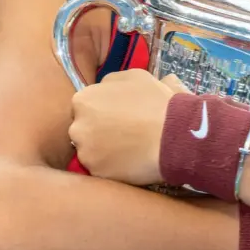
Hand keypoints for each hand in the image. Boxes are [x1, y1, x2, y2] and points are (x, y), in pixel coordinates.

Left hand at [69, 71, 188, 184]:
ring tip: (129, 147)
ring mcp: (85, 152)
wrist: (172, 136)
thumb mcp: (135, 76)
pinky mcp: (96, 173)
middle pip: (83, 128)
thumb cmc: (156, 102)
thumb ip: (112, 81)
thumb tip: (106, 87)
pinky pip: (101, 168)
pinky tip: (130, 160)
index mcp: (84, 100)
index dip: (102, 110)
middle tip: (124, 131)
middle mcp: (77, 126)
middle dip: (99, 130)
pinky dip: (113, 165)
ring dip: (104, 149)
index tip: (118, 115)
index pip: (84, 106)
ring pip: (90, 150)